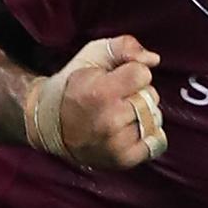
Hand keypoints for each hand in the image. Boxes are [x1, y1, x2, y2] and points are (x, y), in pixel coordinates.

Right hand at [23, 36, 166, 168]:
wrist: (50, 123)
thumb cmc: (73, 85)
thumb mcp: (93, 54)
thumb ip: (125, 46)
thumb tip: (153, 59)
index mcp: (100, 92)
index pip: (143, 74)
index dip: (133, 72)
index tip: (117, 78)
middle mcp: (109, 121)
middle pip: (151, 96)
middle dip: (138, 92)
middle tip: (116, 97)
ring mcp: (116, 144)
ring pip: (154, 118)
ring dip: (143, 114)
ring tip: (120, 114)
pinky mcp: (122, 160)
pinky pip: (157, 143)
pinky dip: (148, 135)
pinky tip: (129, 129)